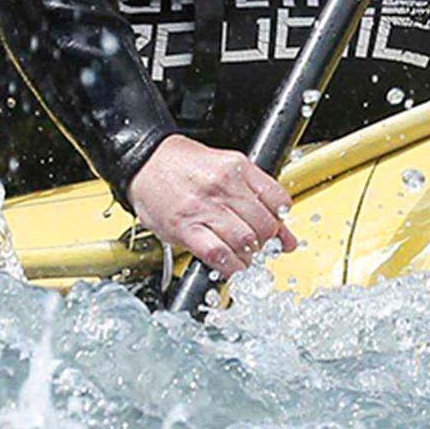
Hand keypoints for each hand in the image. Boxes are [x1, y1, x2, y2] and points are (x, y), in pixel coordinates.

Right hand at [128, 134, 297, 278]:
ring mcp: (204, 209)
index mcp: (238, 168)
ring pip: (245, 241)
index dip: (283, 221)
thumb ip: (252, 189)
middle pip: (264, 224)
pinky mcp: (184, 229)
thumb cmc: (183, 165)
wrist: (146, 162)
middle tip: (261, 246)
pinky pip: (217, 254)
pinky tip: (232, 267)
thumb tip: (278, 217)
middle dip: (267, 241)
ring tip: (246, 257)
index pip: (278, 200)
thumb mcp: (225, 165)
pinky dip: (230, 266)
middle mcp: (224, 187)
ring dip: (251, 257)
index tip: (281, 231)